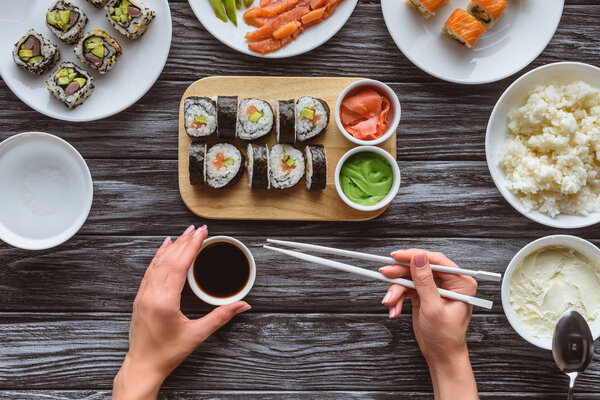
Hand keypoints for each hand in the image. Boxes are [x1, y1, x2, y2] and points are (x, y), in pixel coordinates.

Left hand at [113, 225, 250, 399]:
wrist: (143, 366)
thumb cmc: (166, 353)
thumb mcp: (197, 335)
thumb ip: (221, 316)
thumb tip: (242, 305)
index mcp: (164, 301)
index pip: (179, 264)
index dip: (192, 246)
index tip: (202, 233)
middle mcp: (150, 294)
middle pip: (169, 259)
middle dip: (185, 241)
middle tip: (198, 228)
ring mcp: (143, 295)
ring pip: (157, 263)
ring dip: (172, 246)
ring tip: (184, 233)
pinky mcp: (140, 298)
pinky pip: (150, 271)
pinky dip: (158, 257)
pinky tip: (164, 249)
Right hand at [380, 249, 477, 399]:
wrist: (441, 355)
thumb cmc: (445, 337)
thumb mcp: (434, 307)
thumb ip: (425, 281)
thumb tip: (419, 258)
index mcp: (460, 282)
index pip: (436, 260)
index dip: (415, 256)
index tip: (398, 256)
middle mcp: (448, 282)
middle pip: (420, 267)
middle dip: (401, 274)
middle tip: (386, 275)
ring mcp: (435, 288)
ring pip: (410, 278)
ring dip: (397, 290)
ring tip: (390, 302)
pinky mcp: (423, 294)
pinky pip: (406, 288)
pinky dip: (398, 298)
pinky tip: (395, 308)